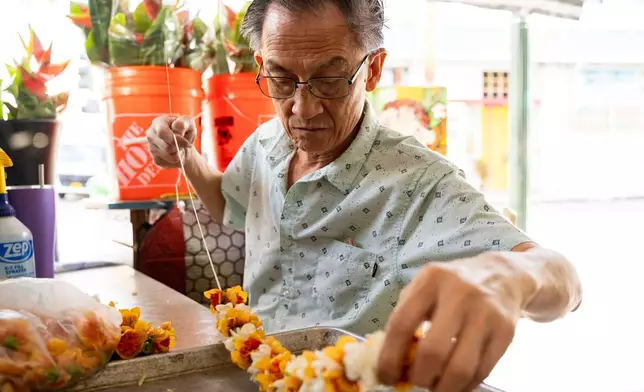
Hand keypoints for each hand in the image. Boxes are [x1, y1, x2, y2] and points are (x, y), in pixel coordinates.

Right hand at [146, 115, 195, 167]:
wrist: (184, 143)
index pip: (162, 133)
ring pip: (169, 157)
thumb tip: (176, 127)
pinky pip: (169, 163)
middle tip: (184, 145)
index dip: (176, 140)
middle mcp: (151, 135)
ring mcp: (151, 147)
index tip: (187, 143)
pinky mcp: (155, 158)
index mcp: (158, 123)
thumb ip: (183, 123)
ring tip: (180, 148)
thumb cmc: (185, 130)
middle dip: (179, 148)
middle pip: (167, 147)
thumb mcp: (188, 122)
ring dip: (179, 154)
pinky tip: (176, 153)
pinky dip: (177, 160)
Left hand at [378, 254, 526, 391]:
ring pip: (461, 367)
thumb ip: (406, 314)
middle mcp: (459, 294)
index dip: (390, 357)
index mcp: (431, 280)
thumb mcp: (425, 286)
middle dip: (419, 377)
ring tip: (434, 388)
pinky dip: (465, 385)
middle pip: (433, 351)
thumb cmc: (453, 284)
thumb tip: (389, 358)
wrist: (502, 275)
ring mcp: (485, 314)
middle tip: (414, 384)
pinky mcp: (506, 332)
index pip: (403, 324)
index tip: (386, 376)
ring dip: (443, 388)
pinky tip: (455, 384)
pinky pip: (482, 370)